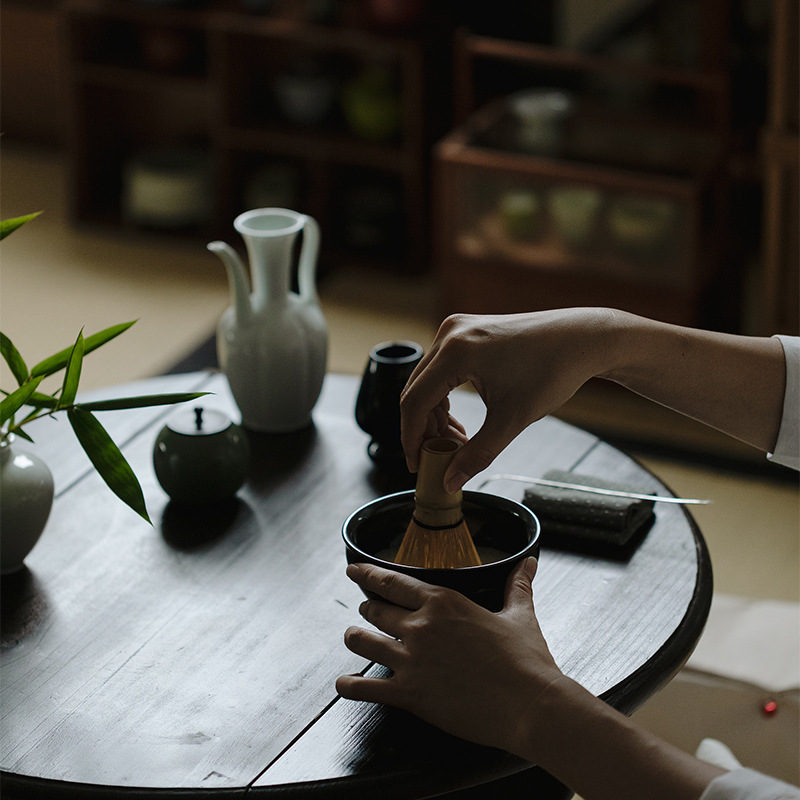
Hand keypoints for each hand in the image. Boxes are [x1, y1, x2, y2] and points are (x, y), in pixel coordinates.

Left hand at [335, 558, 566, 757]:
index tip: (354, 571)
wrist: (530, 705)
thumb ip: (518, 586)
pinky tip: (344, 684)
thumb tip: (529, 564)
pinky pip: (365, 688)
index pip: (393, 582)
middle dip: (366, 609)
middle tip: (365, 610)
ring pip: (363, 642)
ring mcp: (411, 660)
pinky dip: (350, 685)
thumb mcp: (521, 616)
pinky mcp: (409, 693)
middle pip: (375, 610)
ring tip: (352, 638)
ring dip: (354, 639)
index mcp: (444, 602)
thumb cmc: (527, 662)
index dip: (368, 575)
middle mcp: (421, 626)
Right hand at [400, 309, 617, 488]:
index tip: (417, 464)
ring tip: (454, 444)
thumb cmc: (553, 371)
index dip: (411, 438)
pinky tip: (459, 422)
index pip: (415, 401)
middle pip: (416, 390)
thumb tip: (450, 480)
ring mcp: (456, 329)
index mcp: (456, 351)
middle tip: (436, 459)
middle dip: (423, 430)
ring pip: (427, 381)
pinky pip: (440, 370)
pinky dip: (444, 397)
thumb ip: (477, 453)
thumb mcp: (512, 419)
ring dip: (434, 415)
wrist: (581, 340)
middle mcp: (449, 334)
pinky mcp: (465, 332)